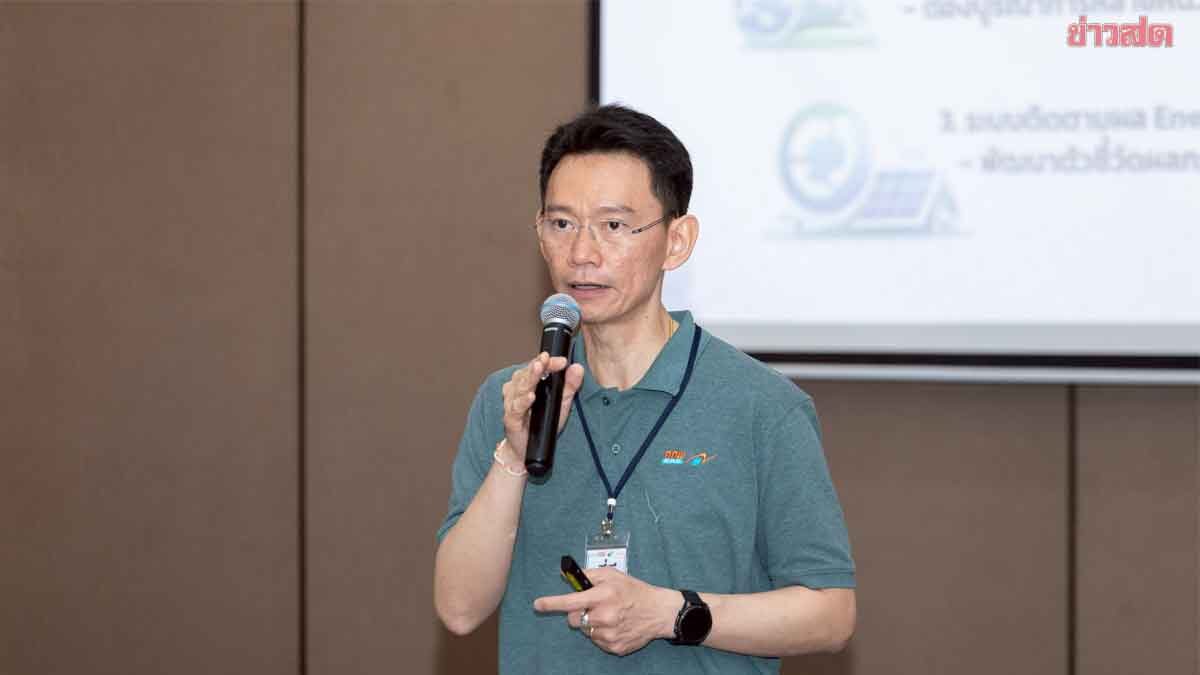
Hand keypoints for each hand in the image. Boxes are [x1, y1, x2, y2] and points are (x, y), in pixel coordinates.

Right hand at [500, 352, 583, 455]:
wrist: (526, 450)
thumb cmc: (541, 425)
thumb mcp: (561, 404)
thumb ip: (570, 386)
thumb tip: (578, 368)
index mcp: (529, 383)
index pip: (538, 367)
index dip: (549, 362)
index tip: (562, 360)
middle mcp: (518, 390)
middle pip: (527, 373)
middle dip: (537, 365)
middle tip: (546, 358)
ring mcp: (513, 404)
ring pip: (519, 387)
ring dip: (529, 378)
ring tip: (538, 369)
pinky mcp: (511, 419)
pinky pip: (516, 408)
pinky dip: (523, 401)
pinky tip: (531, 396)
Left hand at [533, 567, 677, 655]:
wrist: (658, 611)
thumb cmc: (633, 590)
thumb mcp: (612, 575)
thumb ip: (588, 574)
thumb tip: (566, 576)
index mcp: (603, 596)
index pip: (571, 601)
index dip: (552, 603)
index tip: (538, 604)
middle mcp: (605, 616)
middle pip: (573, 619)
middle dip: (577, 613)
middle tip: (593, 606)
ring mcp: (609, 634)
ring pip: (585, 631)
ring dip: (591, 623)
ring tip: (609, 615)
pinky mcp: (614, 647)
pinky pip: (596, 641)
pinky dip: (601, 634)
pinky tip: (615, 625)